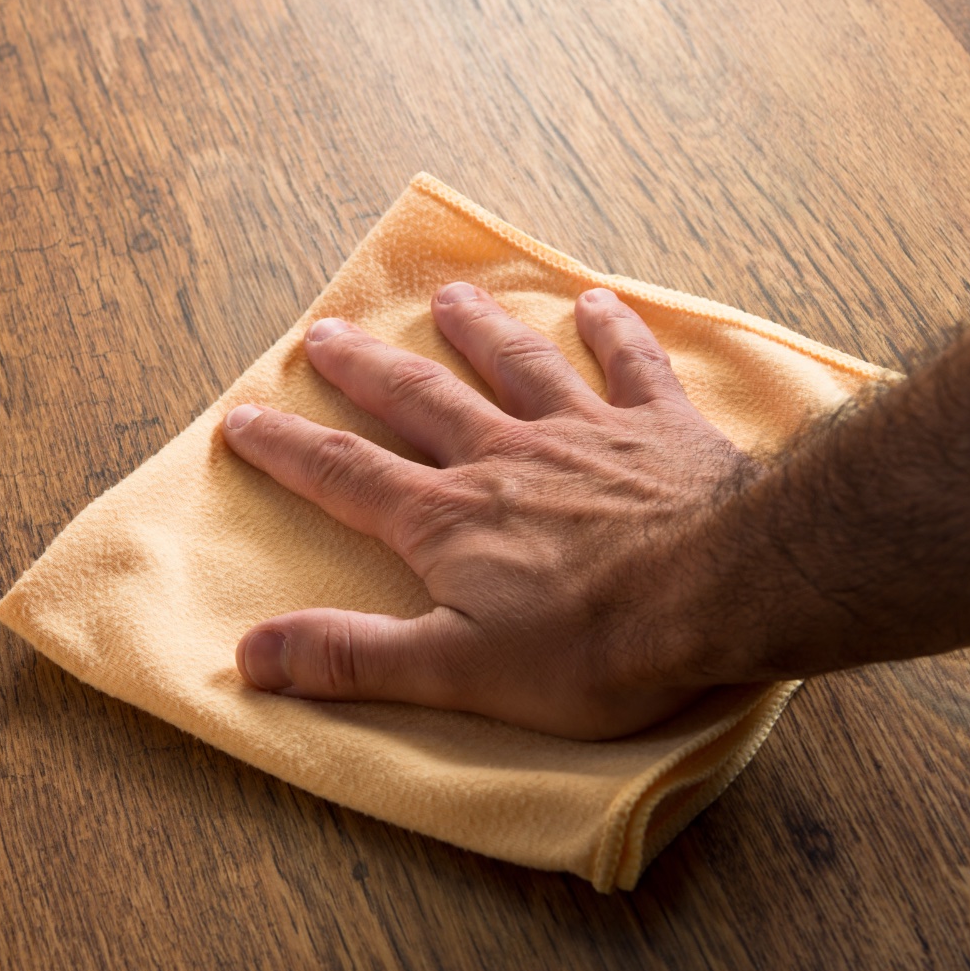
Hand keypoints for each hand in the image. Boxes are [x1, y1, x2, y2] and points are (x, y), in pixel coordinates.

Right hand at [220, 282, 748, 739]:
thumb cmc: (593, 646)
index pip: (345, 475)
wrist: (726, 591)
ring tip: (450, 298)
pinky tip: (597, 303)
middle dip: (364, 369)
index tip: (243, 417)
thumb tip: (250, 653)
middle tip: (324, 333)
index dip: (288, 448)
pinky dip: (612, 333)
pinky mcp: (662, 429)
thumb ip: (353, 657)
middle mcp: (505, 456)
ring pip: (517, 365)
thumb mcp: (455, 671)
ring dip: (479, 330)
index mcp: (448, 519)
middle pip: (419, 399)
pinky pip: (631, 367)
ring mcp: (585, 433)